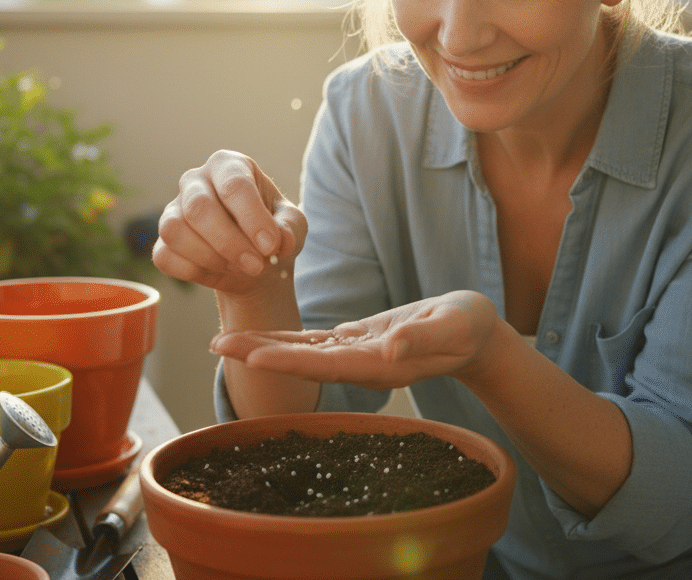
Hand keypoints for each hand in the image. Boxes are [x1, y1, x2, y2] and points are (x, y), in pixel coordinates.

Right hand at [153, 150, 306, 295]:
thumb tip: (279, 239)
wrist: (254, 263)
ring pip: (174, 231)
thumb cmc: (273, 234)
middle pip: (199, 208)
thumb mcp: (292, 227)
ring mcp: (174, 209)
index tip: (271, 247)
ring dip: (210, 257)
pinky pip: (165, 256)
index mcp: (229, 166)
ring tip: (238, 267)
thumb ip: (289, 228)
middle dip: (230, 243)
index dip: (252, 218)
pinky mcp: (162, 240)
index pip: (234, 185)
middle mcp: (195, 181)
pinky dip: (193, 271)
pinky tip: (217, 271)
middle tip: (257, 265)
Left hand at [209, 290, 502, 389]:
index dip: (289, 361)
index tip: (253, 356)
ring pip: (301, 353)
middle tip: (216, 345)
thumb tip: (391, 347)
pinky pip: (313, 343)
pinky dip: (285, 340)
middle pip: (302, 362)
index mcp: (380, 364)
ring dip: (263, 347)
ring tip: (224, 341)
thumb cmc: (469, 328)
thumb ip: (423, 337)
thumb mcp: (454, 326)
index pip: (325, 364)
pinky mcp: (356, 342)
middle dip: (259, 354)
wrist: (476, 336)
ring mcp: (355, 356)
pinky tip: (260, 337)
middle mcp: (360, 366)